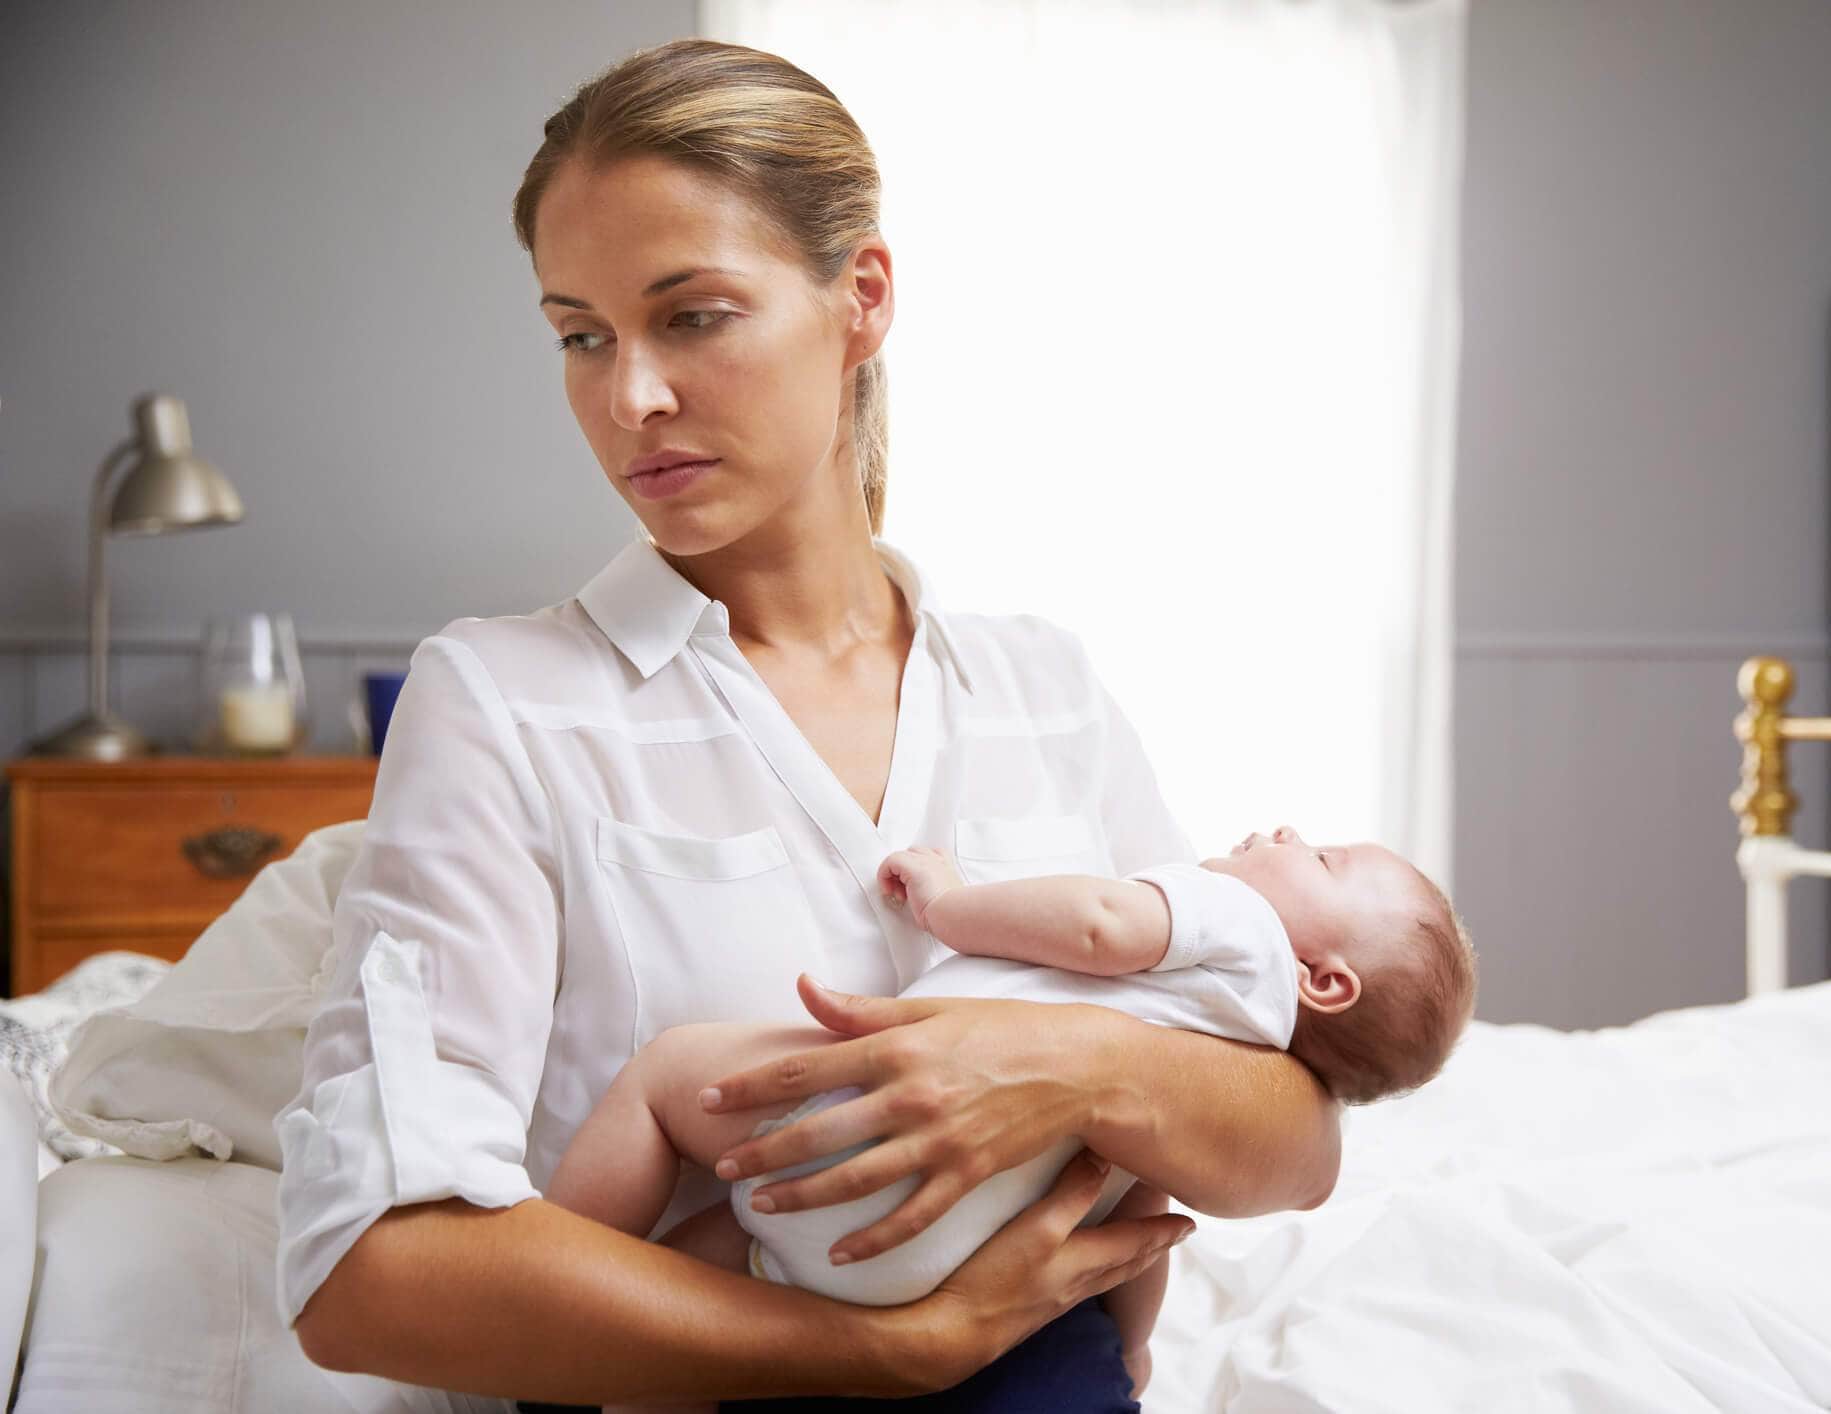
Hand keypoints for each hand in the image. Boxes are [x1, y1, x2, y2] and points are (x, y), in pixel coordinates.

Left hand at [701, 975, 1117, 1263]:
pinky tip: (838, 1253)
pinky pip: (911, 1217)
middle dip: (763, 1152)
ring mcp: (939, 1140)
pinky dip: (872, 1239)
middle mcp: (910, 1095)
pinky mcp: (967, 1174)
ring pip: (854, 1179)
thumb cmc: (1000, 1028)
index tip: (711, 1099)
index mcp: (896, 1047)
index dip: (752, 1086)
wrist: (1078, 1064)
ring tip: (764, 1205)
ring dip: (802, 1197)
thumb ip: (861, 1009)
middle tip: (723, 1167)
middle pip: (819, 1132)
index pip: (805, 1067)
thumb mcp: (930, 1008)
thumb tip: (803, 985)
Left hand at [876, 846, 963, 932]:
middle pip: (912, 854)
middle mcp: (937, 861)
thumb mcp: (946, 901)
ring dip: (893, 876)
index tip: (912, 890)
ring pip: (900, 857)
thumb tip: (923, 904)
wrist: (954, 914)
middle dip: (903, 872)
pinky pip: (889, 861)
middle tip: (904, 893)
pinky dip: (884, 876)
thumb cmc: (952, 913)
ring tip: (898, 895)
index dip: (916, 870)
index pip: (929, 857)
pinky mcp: (912, 866)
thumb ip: (935, 895)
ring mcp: (925, 861)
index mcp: (947, 868)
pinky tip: (890, 892)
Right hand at [886, 1151, 1192, 1393]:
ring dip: (1128, 1260)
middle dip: (1153, 1247)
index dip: (1163, 1229)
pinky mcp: (1033, 1306)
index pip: (1136, 1241)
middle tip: (1175, 1236)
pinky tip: (1083, 1270)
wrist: (957, 1335)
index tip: (1191, 1222)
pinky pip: (1083, 1285)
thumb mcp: (1038, 1226)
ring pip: (1106, 1276)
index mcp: (1085, 1261)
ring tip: (1141, 1252)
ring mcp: (1056, 1298)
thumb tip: (1104, 1155)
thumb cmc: (997, 1280)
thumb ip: (1071, 1192)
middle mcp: (1077, 1282)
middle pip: (1127, 1263)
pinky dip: (1098, 1270)